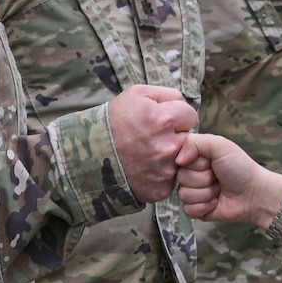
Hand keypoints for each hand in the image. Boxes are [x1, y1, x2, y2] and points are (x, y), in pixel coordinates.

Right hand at [108, 85, 198, 202]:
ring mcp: (165, 170)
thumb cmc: (113, 121)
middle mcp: (168, 147)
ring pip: (183, 159)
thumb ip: (167, 94)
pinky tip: (146, 167)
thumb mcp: (136, 94)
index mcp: (165, 120)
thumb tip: (183, 103)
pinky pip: (171, 177)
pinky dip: (162, 173)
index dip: (177, 116)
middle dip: (175, 135)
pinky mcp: (161, 188)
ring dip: (171, 154)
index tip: (164, 120)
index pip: (191, 115)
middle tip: (153, 137)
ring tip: (148, 152)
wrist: (90, 154)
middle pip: (189, 138)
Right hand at [174, 131, 281, 226]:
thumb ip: (195, 142)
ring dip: (206, 193)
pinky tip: (216, 202)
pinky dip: (204, 207)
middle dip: (203, 178)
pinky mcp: (196, 210)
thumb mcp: (220, 145)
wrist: (255, 194)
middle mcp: (192, 174)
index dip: (194, 162)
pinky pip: (188, 210)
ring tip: (219, 189)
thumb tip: (178, 159)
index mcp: (195, 157)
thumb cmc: (241, 168)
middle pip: (180, 178)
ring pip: (184, 195)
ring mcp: (194, 192)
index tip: (209, 161)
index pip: (177, 159)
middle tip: (218, 177)